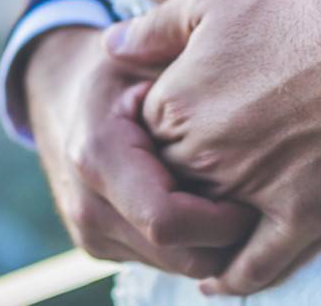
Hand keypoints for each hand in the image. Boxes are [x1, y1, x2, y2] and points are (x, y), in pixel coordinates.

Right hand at [22, 28, 258, 277]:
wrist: (60, 93)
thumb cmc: (118, 69)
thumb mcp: (149, 54)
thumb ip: (184, 63)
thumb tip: (239, 71)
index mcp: (97, 156)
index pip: (168, 219)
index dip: (222, 218)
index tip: (255, 193)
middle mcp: (87, 205)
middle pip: (180, 256)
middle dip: (228, 239)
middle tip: (260, 201)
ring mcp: (90, 232)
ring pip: (177, 266)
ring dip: (213, 243)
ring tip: (235, 197)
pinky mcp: (99, 247)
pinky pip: (163, 261)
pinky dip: (192, 241)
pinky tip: (204, 201)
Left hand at [106, 0, 320, 294]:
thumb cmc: (301, 6)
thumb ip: (155, 27)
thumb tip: (112, 48)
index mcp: (173, 104)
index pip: (142, 141)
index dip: (162, 136)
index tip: (188, 125)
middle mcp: (202, 154)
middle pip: (170, 185)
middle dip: (177, 182)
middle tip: (205, 169)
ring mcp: (250, 190)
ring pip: (204, 227)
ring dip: (201, 228)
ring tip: (205, 226)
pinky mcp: (300, 215)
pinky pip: (255, 264)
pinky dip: (233, 278)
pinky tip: (218, 282)